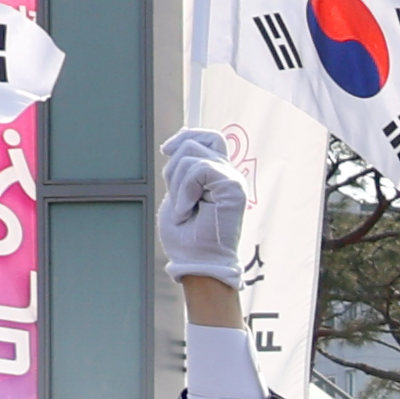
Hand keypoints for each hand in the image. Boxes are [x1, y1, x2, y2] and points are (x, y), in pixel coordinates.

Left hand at [155, 125, 255, 287]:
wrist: (197, 262)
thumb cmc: (187, 236)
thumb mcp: (178, 193)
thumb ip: (183, 169)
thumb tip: (176, 143)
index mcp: (217, 175)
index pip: (209, 137)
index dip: (187, 135)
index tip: (166, 150)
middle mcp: (228, 174)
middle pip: (195, 141)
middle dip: (174, 166)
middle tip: (178, 198)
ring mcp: (232, 180)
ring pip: (191, 155)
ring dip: (177, 185)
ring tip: (185, 210)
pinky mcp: (232, 187)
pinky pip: (199, 169)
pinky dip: (185, 191)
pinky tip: (188, 211)